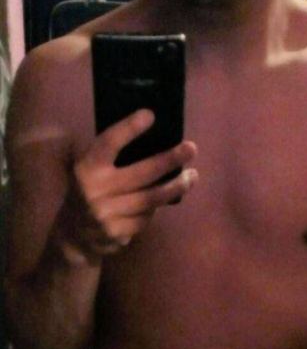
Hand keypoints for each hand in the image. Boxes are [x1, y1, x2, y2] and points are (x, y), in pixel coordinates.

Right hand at [56, 109, 197, 261]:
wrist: (73, 233)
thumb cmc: (88, 191)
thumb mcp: (89, 170)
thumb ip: (109, 156)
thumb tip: (150, 135)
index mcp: (86, 169)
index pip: (108, 144)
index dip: (128, 129)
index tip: (150, 115)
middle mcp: (95, 191)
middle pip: (141, 173)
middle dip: (169, 160)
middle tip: (191, 149)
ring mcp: (106, 215)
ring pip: (150, 199)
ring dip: (175, 187)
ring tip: (192, 176)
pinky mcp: (117, 233)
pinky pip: (145, 218)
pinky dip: (156, 209)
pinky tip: (165, 199)